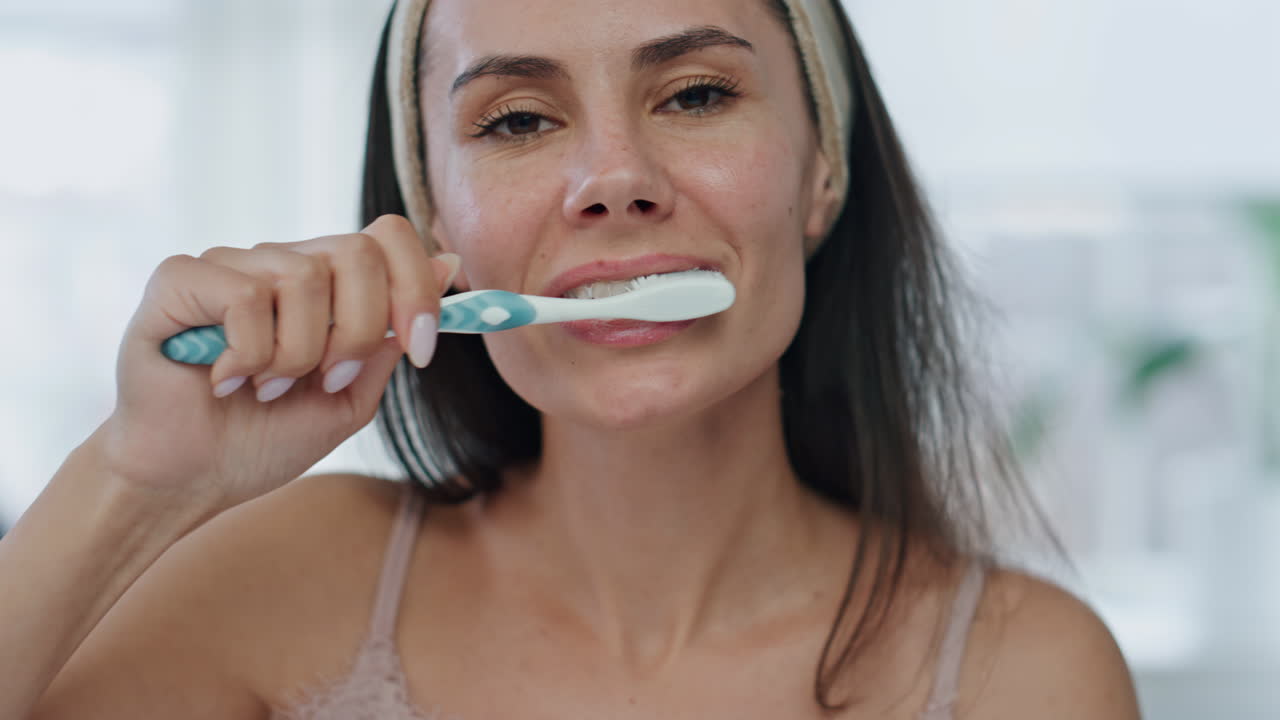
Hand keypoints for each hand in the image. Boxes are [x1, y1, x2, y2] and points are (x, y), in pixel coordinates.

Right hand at [94, 215, 455, 512]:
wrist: (191, 478)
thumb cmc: (265, 438)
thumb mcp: (352, 398)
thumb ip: (392, 338)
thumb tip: (448, 265)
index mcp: (328, 283)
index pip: (389, 237)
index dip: (416, 288)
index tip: (421, 349)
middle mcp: (281, 261)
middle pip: (358, 252)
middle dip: (358, 331)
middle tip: (327, 380)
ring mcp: (231, 264)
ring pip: (303, 278)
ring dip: (297, 354)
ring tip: (267, 387)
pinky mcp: (180, 279)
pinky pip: (245, 295)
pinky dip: (248, 353)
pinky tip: (225, 379)